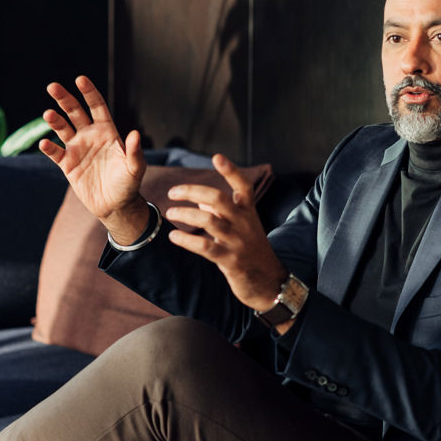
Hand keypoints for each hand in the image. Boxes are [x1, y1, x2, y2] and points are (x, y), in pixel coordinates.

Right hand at [39, 76, 149, 242]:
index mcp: (107, 132)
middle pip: (75, 112)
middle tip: (53, 87)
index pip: (97, 106)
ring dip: (54, 121)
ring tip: (48, 114)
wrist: (115, 205)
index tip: (80, 79)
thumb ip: (134, 151)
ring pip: (62, 129)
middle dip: (64, 99)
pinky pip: (55, 153)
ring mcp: (77, 149)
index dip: (89, 92)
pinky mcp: (68, 165)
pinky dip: (49, 147)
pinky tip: (45, 143)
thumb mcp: (134, 168)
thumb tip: (135, 133)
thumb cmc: (128, 184)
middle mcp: (90, 136)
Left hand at [165, 153, 289, 316]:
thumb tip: (200, 198)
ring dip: (185, 214)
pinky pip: (205, 247)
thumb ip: (222, 212)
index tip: (217, 157)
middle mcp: (244, 223)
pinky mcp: (231, 261)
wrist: (270, 283)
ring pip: (209, 220)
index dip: (231, 171)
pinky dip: (186, 240)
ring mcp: (238, 242)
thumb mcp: (243, 228)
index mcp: (249, 212)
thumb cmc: (252, 252)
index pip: (243, 186)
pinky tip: (173, 236)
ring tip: (170, 213)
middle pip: (218, 198)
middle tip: (172, 192)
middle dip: (192, 191)